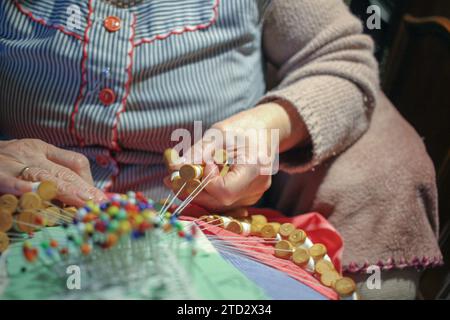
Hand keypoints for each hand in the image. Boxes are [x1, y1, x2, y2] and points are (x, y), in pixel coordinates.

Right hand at [0, 139, 106, 205]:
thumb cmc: (3, 162)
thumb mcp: (29, 159)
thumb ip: (51, 172)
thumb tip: (80, 196)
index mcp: (42, 148)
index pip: (74, 162)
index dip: (90, 181)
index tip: (101, 199)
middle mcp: (30, 152)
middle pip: (63, 172)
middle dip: (84, 190)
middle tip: (99, 205)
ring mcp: (12, 161)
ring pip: (43, 176)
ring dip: (65, 190)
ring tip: (82, 201)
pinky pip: (10, 181)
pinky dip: (23, 187)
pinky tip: (36, 194)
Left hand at [165, 101, 308, 212]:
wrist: (266, 129)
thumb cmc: (243, 127)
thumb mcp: (219, 133)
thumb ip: (197, 152)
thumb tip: (174, 168)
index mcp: (255, 167)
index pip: (224, 191)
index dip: (206, 181)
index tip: (203, 163)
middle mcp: (258, 186)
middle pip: (218, 200)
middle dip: (193, 189)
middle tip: (171, 177)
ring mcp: (255, 194)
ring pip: (218, 203)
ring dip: (197, 191)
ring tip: (183, 175)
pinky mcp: (249, 197)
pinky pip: (224, 201)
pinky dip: (208, 192)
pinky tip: (198, 179)